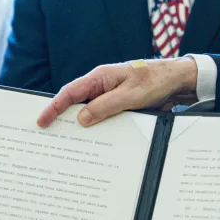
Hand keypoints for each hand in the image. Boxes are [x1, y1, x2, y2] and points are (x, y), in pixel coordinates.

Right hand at [37, 57, 199, 127]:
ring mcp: (109, 96)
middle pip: (74, 103)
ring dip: (79, 126)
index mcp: (100, 77)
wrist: (178, 80)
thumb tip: (81, 119)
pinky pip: (101, 117)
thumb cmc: (155, 80)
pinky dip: (95, 128)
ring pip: (88, 113)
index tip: (42, 120)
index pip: (70, 93)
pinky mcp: (118, 106)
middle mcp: (101, 86)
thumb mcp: (130, 96)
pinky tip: (93, 141)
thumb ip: (105, 107)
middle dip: (60, 118)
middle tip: (47, 134)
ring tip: (66, 142)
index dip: (53, 107)